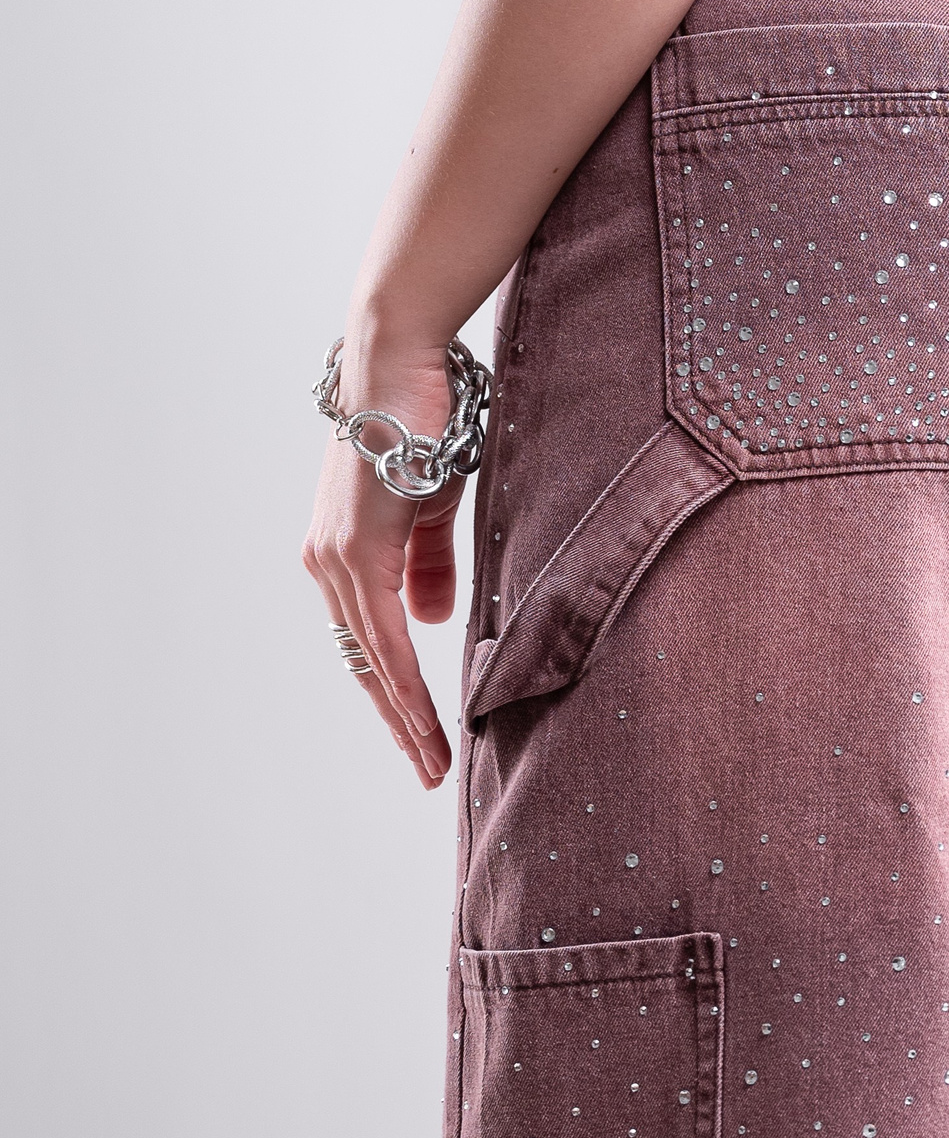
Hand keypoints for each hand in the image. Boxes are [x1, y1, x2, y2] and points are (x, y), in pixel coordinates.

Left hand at [301, 334, 466, 786]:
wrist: (400, 366)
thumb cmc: (421, 426)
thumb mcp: (432, 510)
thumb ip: (428, 568)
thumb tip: (428, 624)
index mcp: (343, 555)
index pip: (369, 643)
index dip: (396, 696)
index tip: (424, 739)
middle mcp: (327, 563)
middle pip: (363, 664)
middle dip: (399, 723)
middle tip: (430, 771)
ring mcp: (337, 558)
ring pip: (371, 660)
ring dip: (405, 716)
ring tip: (433, 760)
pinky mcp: (357, 550)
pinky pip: (382, 635)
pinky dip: (404, 680)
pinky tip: (422, 716)